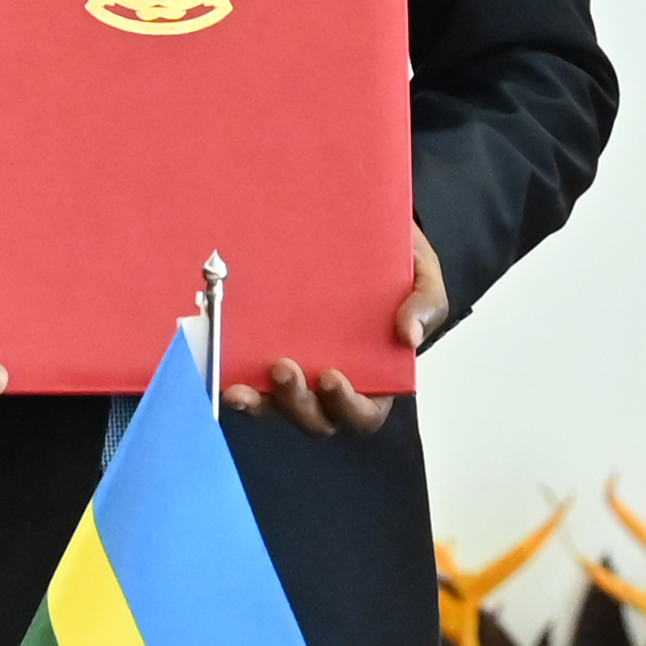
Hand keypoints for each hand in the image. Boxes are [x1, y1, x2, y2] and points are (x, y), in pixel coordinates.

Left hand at [224, 226, 446, 437]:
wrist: (361, 229)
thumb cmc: (396, 263)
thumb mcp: (422, 278)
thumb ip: (425, 304)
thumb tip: (408, 335)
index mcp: (375, 375)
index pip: (364, 412)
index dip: (348, 406)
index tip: (334, 377)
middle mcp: (331, 380)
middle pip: (315, 417)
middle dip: (296, 403)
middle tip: (282, 368)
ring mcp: (298, 368)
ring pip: (277, 406)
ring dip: (260, 402)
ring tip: (242, 386)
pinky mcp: (266, 350)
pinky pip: (249, 377)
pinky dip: (234, 381)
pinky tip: (220, 372)